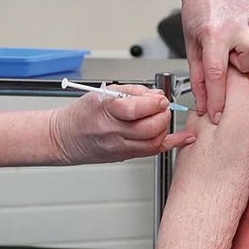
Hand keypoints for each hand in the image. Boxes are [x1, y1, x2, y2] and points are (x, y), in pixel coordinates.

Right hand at [48, 83, 194, 164]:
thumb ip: (132, 92)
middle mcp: (112, 131)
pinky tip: (183, 138)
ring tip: (160, 118)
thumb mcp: (103, 92)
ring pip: (153, 142)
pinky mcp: (125, 156)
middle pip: (148, 128)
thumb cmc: (82, 114)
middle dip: (163, 115)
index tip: (160, 98)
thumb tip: (156, 95)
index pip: (134, 109)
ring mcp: (119, 147)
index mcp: (105, 111)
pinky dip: (171, 144)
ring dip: (164, 128)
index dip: (153, 103)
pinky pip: (152, 152)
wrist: (66, 137)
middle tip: (163, 108)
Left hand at [182, 0, 248, 122]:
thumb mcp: (191, 47)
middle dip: (242, 63)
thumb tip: (203, 107)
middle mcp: (234, 25)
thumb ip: (198, 78)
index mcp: (212, 36)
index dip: (217, 100)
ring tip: (247, 46)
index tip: (217, 116)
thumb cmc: (197, 15)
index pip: (216, 74)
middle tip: (232, 57)